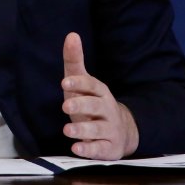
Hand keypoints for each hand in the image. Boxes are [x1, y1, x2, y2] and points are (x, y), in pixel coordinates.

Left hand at [60, 32, 138, 159]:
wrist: (120, 132)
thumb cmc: (93, 105)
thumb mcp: (83, 84)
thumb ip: (75, 61)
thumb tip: (71, 35)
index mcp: (100, 92)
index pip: (92, 85)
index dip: (79, 83)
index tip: (64, 83)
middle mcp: (107, 110)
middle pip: (96, 106)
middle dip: (81, 105)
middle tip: (65, 106)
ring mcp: (109, 130)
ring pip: (97, 130)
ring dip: (82, 130)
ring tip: (67, 130)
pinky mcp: (109, 148)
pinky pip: (100, 150)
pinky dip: (89, 149)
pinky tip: (76, 148)